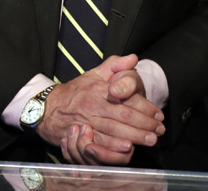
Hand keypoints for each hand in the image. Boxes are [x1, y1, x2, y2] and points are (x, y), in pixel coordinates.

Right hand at [38, 55, 164, 164]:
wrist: (48, 108)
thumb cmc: (76, 91)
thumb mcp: (94, 73)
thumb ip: (115, 65)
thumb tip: (133, 58)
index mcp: (99, 90)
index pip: (127, 100)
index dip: (146, 108)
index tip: (158, 114)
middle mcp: (93, 106)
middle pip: (124, 117)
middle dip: (145, 125)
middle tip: (159, 131)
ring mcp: (86, 123)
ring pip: (114, 132)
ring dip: (134, 138)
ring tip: (150, 140)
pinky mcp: (80, 138)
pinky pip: (100, 145)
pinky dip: (114, 148)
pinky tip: (127, 149)